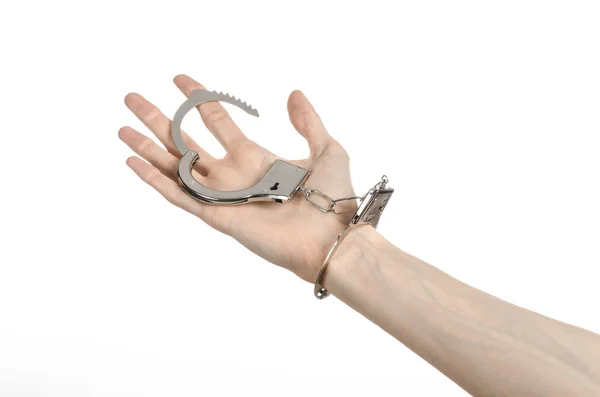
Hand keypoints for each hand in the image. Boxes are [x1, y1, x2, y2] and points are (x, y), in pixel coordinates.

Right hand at [119, 75, 354, 281]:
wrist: (332, 237)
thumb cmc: (333, 198)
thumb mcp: (327, 149)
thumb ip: (308, 122)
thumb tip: (293, 93)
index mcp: (254, 158)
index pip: (216, 120)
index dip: (197, 99)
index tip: (179, 79)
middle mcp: (232, 175)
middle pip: (185, 141)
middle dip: (159, 119)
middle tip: (132, 98)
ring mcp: (222, 196)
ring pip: (175, 168)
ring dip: (147, 148)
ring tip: (122, 128)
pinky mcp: (217, 217)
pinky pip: (179, 196)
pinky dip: (154, 180)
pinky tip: (133, 162)